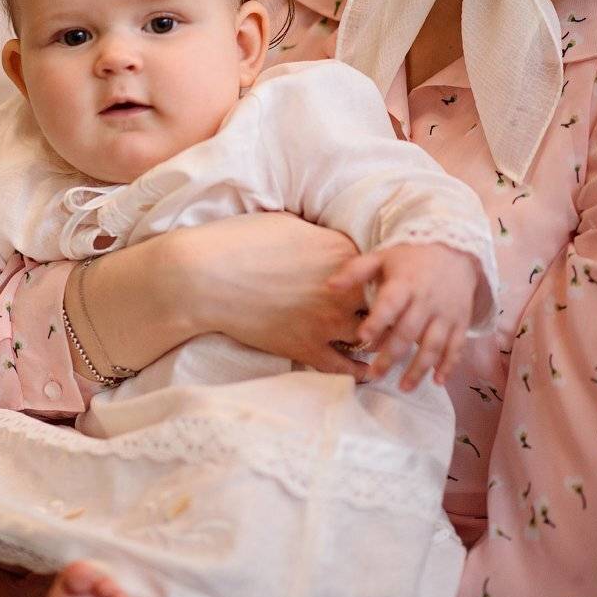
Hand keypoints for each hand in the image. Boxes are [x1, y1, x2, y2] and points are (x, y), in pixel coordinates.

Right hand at [165, 213, 370, 378]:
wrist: (203, 276)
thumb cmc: (239, 241)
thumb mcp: (288, 224)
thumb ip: (318, 236)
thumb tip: (326, 242)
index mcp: (342, 252)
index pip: (379, 267)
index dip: (380, 275)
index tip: (381, 281)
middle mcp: (344, 290)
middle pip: (384, 303)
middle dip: (388, 309)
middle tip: (393, 315)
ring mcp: (326, 321)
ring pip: (372, 337)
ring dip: (379, 341)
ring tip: (385, 345)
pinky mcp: (306, 347)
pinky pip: (346, 368)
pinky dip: (360, 372)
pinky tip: (367, 371)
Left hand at [328, 243, 478, 390]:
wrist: (456, 249)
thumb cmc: (410, 256)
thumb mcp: (382, 257)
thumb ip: (355, 271)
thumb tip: (328, 285)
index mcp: (404, 284)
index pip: (389, 305)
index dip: (377, 321)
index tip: (362, 337)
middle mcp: (426, 301)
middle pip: (408, 332)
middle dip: (391, 356)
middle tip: (374, 376)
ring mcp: (445, 313)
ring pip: (433, 345)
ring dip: (419, 368)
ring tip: (403, 388)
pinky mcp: (460, 321)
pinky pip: (456, 346)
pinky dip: (449, 364)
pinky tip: (438, 382)